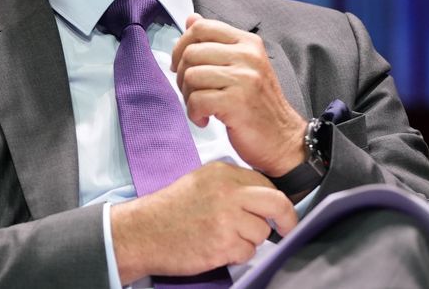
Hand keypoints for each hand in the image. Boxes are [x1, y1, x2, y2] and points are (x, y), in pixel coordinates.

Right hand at [110, 162, 296, 283]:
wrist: (142, 232)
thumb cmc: (169, 210)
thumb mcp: (200, 181)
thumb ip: (230, 185)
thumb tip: (259, 197)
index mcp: (223, 173)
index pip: (265, 183)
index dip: (274, 201)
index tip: (278, 212)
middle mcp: (228, 192)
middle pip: (277, 203)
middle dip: (287, 218)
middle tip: (286, 228)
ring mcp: (227, 219)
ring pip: (262, 232)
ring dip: (250, 240)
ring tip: (225, 238)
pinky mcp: (222, 244)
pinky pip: (247, 252)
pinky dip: (236, 255)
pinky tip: (216, 249)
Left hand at [170, 14, 306, 175]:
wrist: (282, 139)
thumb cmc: (258, 104)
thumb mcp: (242, 66)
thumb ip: (216, 42)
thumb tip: (191, 18)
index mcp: (247, 42)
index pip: (202, 27)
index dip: (181, 45)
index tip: (180, 65)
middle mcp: (247, 55)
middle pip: (191, 53)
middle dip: (182, 76)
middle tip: (191, 93)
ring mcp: (244, 78)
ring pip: (191, 76)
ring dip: (188, 97)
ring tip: (200, 107)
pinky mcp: (237, 102)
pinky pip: (196, 100)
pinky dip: (194, 114)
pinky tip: (205, 120)